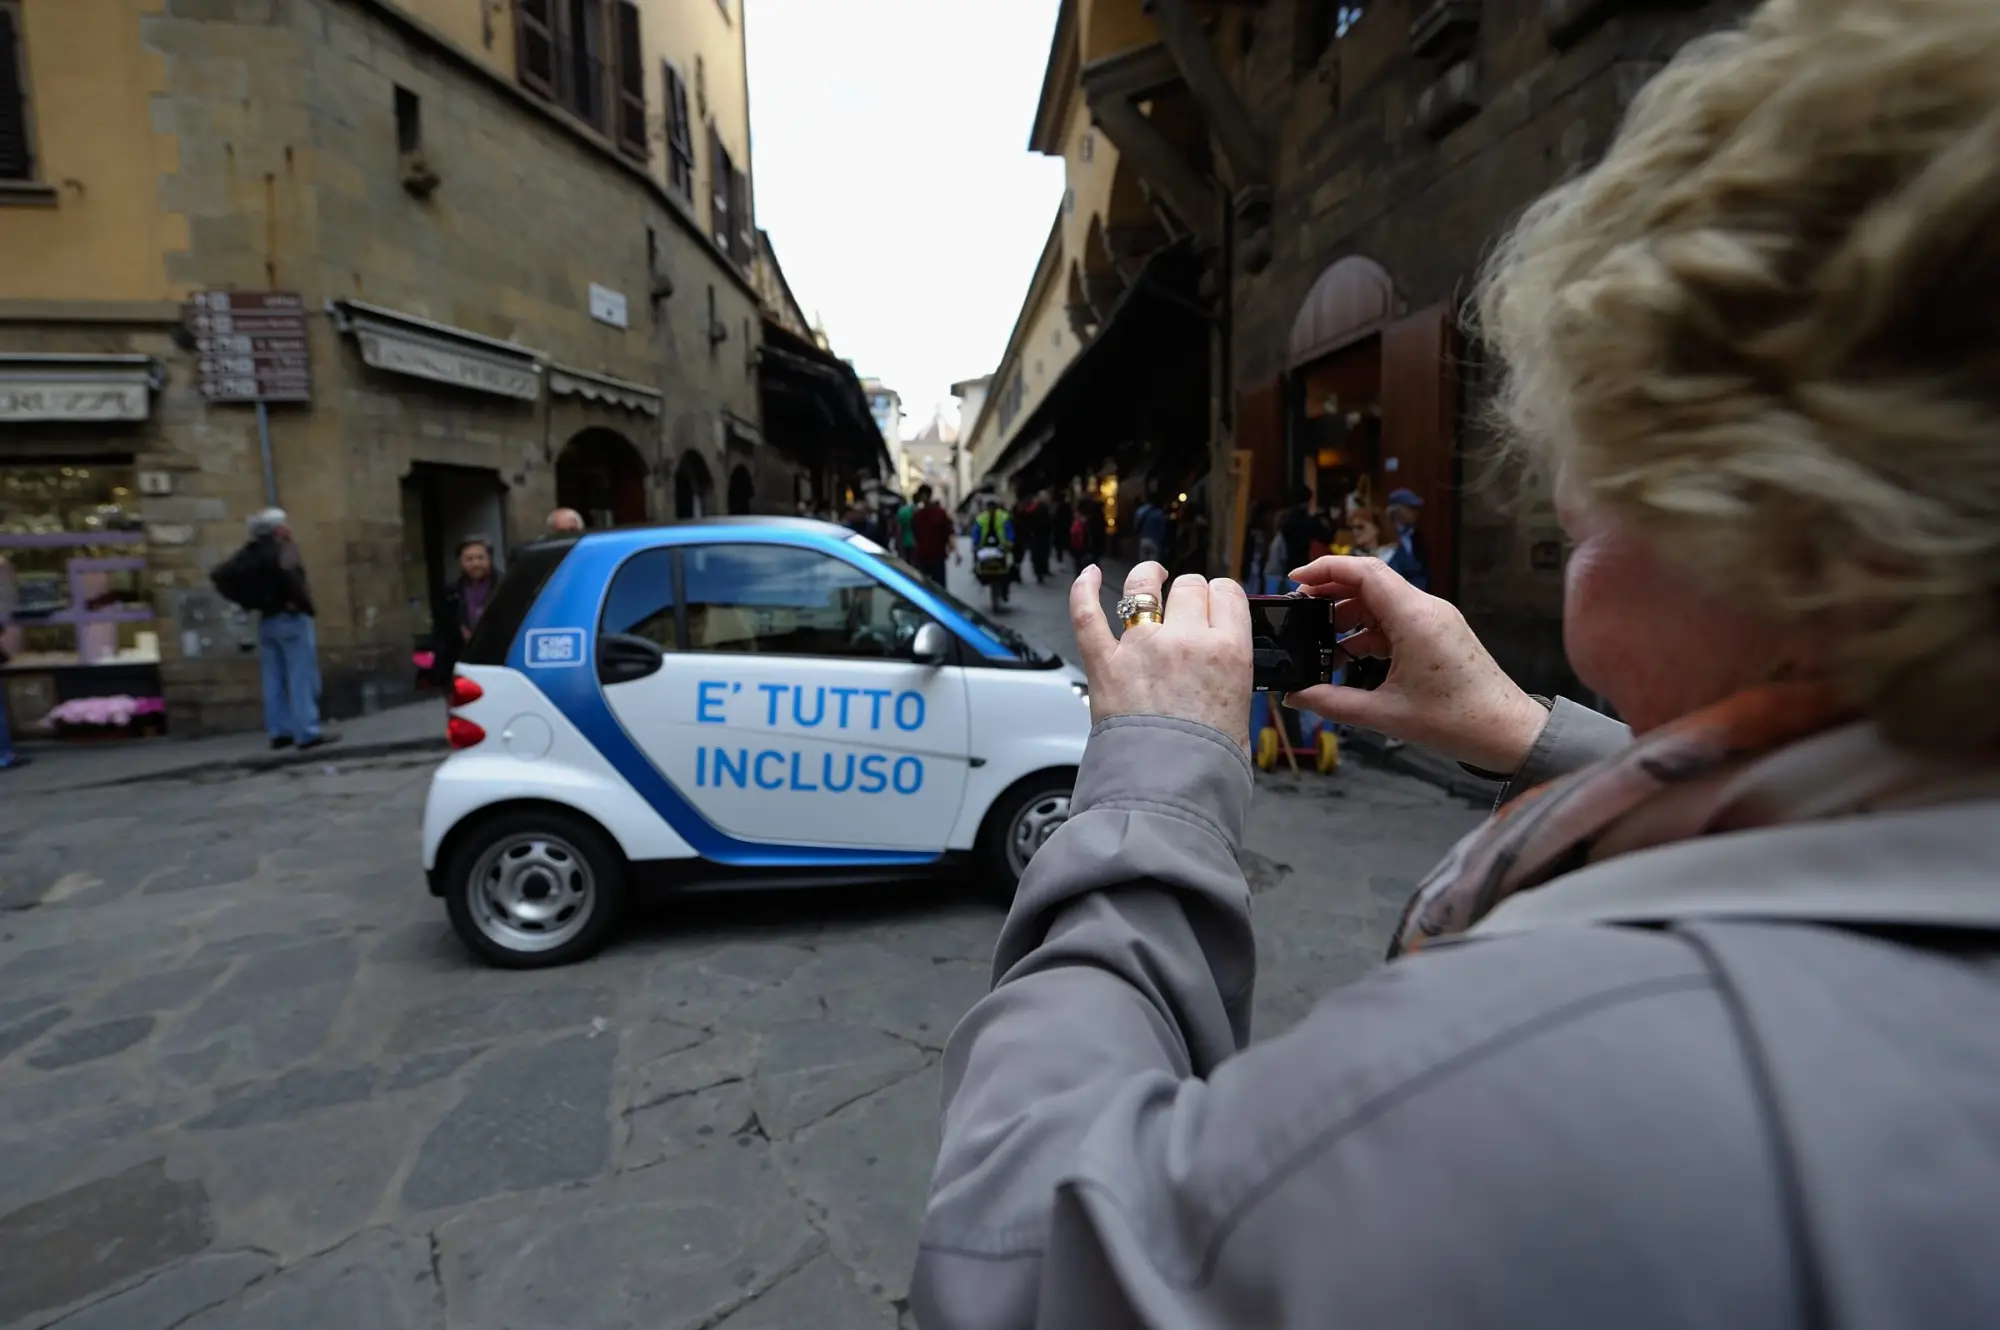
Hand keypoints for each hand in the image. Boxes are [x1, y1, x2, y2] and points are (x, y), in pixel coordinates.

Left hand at [1070, 562, 1251, 748]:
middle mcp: (1186, 641)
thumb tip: (1222, 662)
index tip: (1216, 604)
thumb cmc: (1207, 761)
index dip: (1221, 596)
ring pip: (1143, 588)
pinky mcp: (1104, 663)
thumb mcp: (1242, 710)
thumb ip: (1230, 674)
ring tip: (1150, 576)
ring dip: (1147, 577)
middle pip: (1189, 587)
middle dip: (1189, 593)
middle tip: (1187, 609)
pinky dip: (1083, 590)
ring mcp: (1141, 648)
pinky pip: (1088, 615)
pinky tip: (1088, 575)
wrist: (1169, 790)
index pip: (1228, 594)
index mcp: (1228, 651)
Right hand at [1285, 556, 1547, 773]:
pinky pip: (1394, 622)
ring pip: (1380, 604)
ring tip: (1316, 645)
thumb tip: (1294, 695)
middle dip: (1329, 594)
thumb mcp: (1385, 714)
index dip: (1325, 568)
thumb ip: (1332, 702)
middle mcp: (1426, 609)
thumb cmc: (1457, 722)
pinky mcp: (1438, 634)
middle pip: (1368, 583)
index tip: (1293, 580)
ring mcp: (1434, 620)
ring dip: (1346, 619)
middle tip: (1297, 614)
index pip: (1364, 572)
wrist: (1509, 733)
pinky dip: (1367, 634)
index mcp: (1414, 618)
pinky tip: (1346, 659)